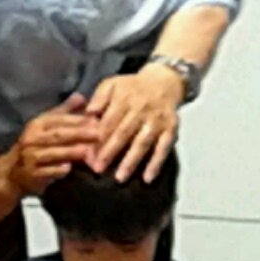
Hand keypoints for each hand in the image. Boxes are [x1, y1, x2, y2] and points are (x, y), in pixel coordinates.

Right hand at [4, 95, 101, 196]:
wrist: (14, 171)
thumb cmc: (36, 144)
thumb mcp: (47, 125)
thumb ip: (65, 111)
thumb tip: (81, 96)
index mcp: (37, 124)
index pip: (58, 119)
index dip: (77, 120)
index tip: (96, 120)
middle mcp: (32, 138)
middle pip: (58, 135)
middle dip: (78, 134)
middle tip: (98, 134)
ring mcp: (30, 157)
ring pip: (52, 153)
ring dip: (70, 152)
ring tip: (87, 151)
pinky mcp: (32, 174)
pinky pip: (46, 171)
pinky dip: (56, 170)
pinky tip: (68, 168)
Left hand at [87, 64, 185, 181]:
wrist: (164, 82)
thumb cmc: (131, 88)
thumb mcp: (112, 84)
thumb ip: (99, 97)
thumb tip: (89, 112)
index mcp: (124, 99)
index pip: (109, 121)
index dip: (98, 138)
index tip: (87, 155)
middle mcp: (141, 109)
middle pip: (124, 133)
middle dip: (110, 152)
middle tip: (98, 169)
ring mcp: (157, 120)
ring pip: (143, 142)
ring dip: (132, 161)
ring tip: (120, 178)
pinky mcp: (171, 129)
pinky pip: (164, 148)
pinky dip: (157, 163)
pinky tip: (148, 178)